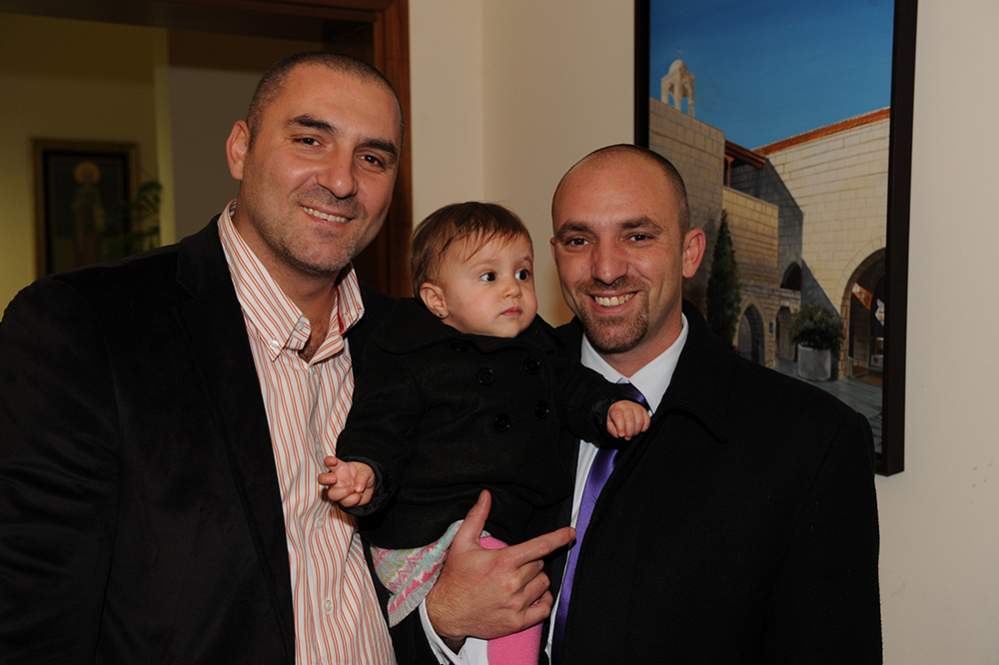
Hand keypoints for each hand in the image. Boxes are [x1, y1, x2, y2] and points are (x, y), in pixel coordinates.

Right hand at [319, 456, 374, 507]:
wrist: (370, 487)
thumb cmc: (364, 475)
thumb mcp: (367, 472)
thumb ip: (362, 477)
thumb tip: (358, 489)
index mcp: (339, 468)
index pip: (330, 463)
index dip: (328, 461)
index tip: (333, 461)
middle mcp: (336, 479)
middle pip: (322, 479)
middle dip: (325, 479)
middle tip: (334, 479)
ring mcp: (338, 490)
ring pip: (331, 494)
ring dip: (342, 493)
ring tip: (353, 489)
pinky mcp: (344, 500)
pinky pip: (345, 502)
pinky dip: (353, 500)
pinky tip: (359, 496)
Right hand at [425, 490, 574, 646]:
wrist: (445, 613)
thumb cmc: (455, 577)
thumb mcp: (462, 543)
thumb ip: (477, 517)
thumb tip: (486, 495)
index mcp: (503, 562)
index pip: (540, 546)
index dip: (558, 538)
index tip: (571, 533)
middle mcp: (512, 583)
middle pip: (540, 565)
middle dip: (531, 561)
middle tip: (514, 564)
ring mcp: (516, 604)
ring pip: (543, 584)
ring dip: (536, 579)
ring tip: (518, 579)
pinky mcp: (517, 622)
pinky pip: (544, 608)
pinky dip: (542, 600)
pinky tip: (531, 595)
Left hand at [607, 400, 650, 439]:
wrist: (621, 407)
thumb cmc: (615, 415)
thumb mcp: (609, 422)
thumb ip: (612, 429)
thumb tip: (618, 434)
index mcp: (617, 408)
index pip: (619, 417)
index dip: (621, 427)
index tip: (621, 435)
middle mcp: (627, 406)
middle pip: (630, 419)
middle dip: (629, 431)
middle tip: (627, 437)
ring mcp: (636, 408)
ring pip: (639, 420)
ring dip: (636, 430)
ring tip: (632, 434)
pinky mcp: (644, 411)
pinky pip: (647, 420)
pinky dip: (644, 427)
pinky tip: (639, 430)